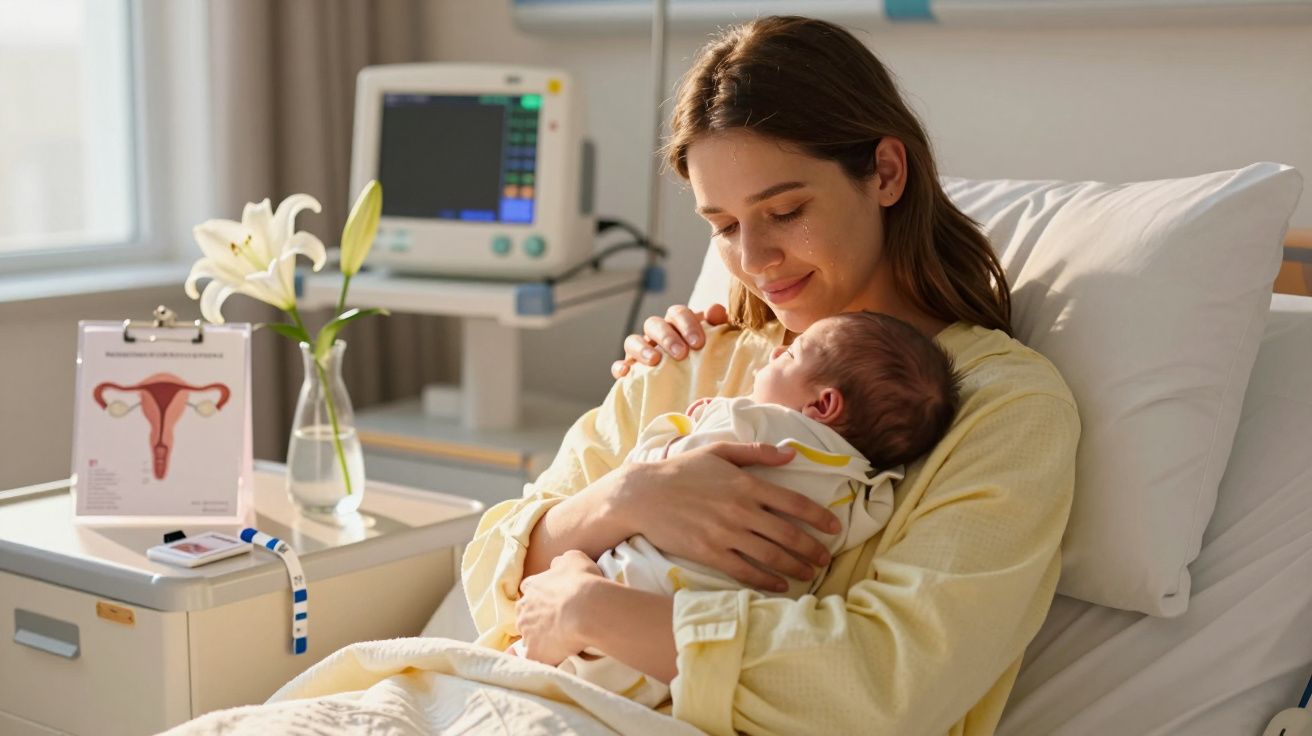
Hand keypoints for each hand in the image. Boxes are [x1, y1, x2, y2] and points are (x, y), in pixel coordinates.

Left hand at [515, 550, 604, 665]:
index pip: (529, 590)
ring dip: (540, 639)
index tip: (553, 601)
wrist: (587, 609)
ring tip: (561, 642)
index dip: (541, 596)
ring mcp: (527, 632)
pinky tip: (557, 658)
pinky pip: (535, 658)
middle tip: (558, 622)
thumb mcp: (573, 558)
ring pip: (529, 637)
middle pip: (526, 615)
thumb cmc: (582, 581)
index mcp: (532, 586)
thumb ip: (560, 562)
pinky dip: (544, 658)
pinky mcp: (534, 652)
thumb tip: (556, 565)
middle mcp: (524, 609)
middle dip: (537, 618)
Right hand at [611, 303, 727, 378]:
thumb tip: (716, 310)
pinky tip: (625, 373)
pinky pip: (619, 364)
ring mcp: (641, 350)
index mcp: (677, 323)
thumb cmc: (703, 357)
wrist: (692, 383)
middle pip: (654, 324)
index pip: (678, 313)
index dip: (687, 324)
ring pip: (632, 340)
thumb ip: (717, 325)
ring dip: (642, 348)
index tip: (699, 343)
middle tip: (681, 354)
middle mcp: (656, 333)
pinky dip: (619, 366)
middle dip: (667, 337)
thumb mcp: (714, 340)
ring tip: (655, 361)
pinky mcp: (631, 369)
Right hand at [617, 441, 841, 591]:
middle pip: (788, 533)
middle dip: (812, 548)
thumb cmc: (681, 470)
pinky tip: (780, 585)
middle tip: (826, 558)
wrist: (642, 495)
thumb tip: (791, 454)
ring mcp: (725, 534)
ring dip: (795, 567)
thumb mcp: (719, 451)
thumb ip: (757, 452)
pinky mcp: (709, 553)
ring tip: (809, 574)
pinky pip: (745, 570)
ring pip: (770, 555)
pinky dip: (766, 580)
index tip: (835, 527)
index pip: (794, 502)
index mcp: (746, 484)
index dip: (819, 517)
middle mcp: (740, 510)